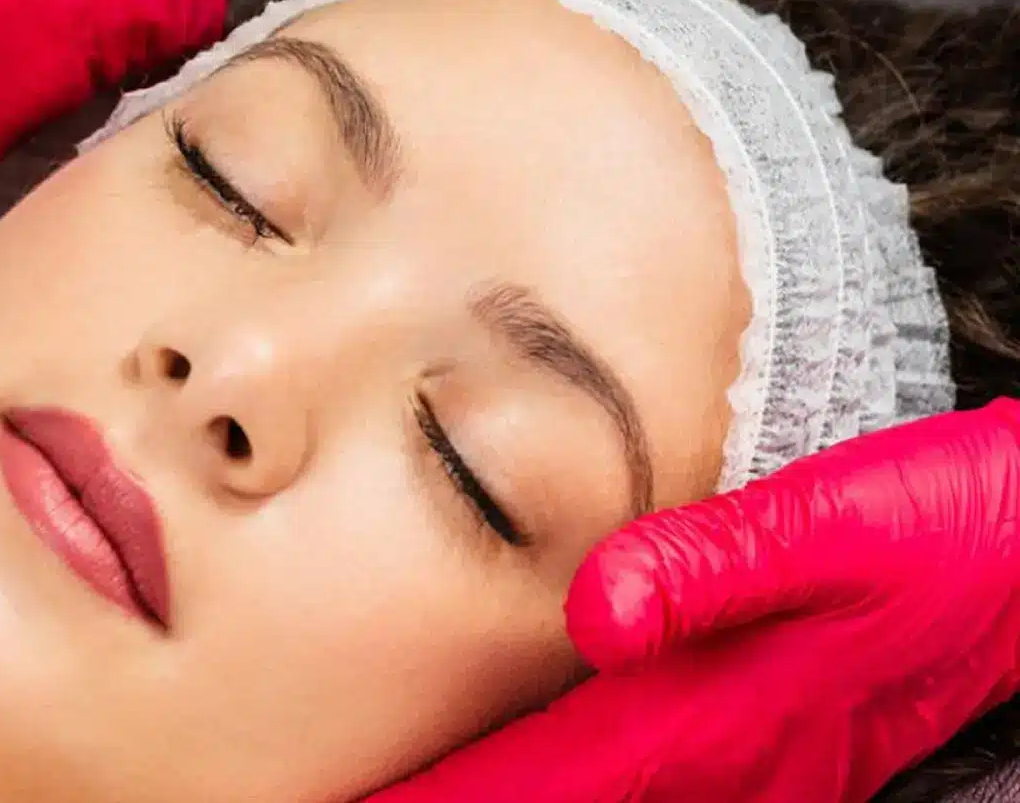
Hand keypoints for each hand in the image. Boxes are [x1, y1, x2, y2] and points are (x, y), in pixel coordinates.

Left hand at [368, 399, 1019, 802]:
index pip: (541, 790)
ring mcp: (742, 773)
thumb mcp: (841, 524)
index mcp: (710, 719)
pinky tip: (513, 774)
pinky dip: (562, 786)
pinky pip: (644, 788)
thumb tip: (596, 604)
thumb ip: (719, 563)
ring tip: (408, 796)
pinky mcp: (764, 756)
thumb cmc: (941, 533)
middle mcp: (717, 767)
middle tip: (356, 800)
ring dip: (500, 801)